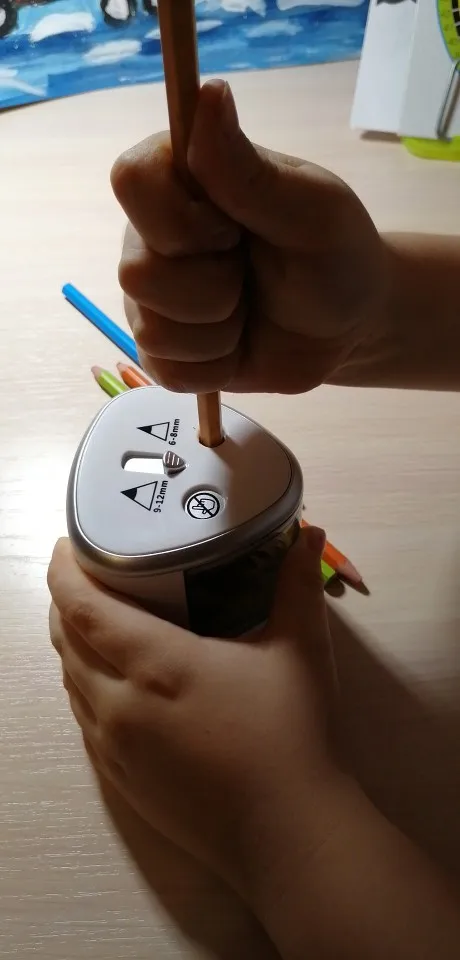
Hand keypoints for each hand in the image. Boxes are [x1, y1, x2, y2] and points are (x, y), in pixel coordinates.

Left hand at [48, 527, 348, 897]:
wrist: (288, 832)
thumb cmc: (293, 733)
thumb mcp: (301, 648)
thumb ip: (298, 583)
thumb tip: (308, 530)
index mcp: (156, 664)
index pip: (82, 608)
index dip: (64, 572)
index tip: (67, 544)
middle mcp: (119, 703)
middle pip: (65, 640)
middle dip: (66, 601)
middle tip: (87, 573)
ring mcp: (114, 746)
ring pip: (69, 681)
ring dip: (71, 643)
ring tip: (95, 619)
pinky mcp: (120, 780)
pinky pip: (83, 718)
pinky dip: (82, 685)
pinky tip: (108, 680)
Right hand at [111, 79, 387, 394]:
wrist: (348, 327)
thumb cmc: (334, 256)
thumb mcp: (310, 211)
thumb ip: (249, 169)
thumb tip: (208, 94)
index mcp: (181, 180)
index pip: (130, 178)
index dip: (179, 218)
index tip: (231, 229)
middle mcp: (152, 236)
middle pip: (137, 270)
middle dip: (212, 287)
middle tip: (249, 273)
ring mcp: (152, 299)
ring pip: (152, 329)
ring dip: (219, 329)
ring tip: (247, 309)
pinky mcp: (163, 352)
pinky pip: (167, 372)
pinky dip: (215, 366)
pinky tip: (236, 344)